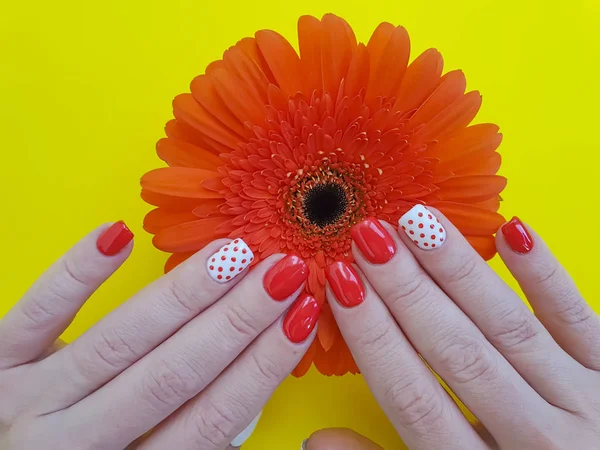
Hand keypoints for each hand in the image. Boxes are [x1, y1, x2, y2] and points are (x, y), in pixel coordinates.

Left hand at [0, 222, 316, 448]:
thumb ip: (180, 437)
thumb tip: (244, 395)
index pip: (211, 420)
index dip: (262, 368)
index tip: (301, 319)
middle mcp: (75, 444)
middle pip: (173, 376)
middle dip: (237, 319)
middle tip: (283, 271)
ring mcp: (27, 401)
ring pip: (120, 341)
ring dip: (184, 294)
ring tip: (233, 253)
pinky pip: (37, 313)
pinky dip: (78, 273)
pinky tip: (118, 235)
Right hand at [307, 207, 599, 448]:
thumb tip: (317, 442)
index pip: (412, 397)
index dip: (373, 339)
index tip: (342, 285)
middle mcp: (538, 438)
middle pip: (458, 353)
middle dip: (407, 290)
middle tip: (369, 237)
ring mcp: (587, 403)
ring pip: (510, 326)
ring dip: (460, 270)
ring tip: (418, 222)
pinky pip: (579, 317)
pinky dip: (544, 274)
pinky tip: (512, 230)